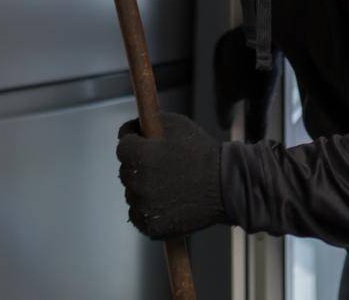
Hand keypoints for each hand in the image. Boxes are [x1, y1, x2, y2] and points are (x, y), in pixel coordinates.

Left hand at [115, 111, 225, 239]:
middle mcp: (137, 182)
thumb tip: (128, 130)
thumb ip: (147, 122)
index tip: (147, 145)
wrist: (226, 186)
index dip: (135, 143)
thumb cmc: (202, 152)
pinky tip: (168, 201)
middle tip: (163, 166)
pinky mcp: (151, 227)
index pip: (123, 146)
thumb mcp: (176, 124)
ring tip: (170, 184)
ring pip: (132, 194)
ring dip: (143, 188)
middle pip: (126, 171)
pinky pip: (139, 215)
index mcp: (139, 155)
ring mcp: (143, 207)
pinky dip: (149, 210)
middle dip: (139, 166)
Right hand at [213, 26, 278, 138]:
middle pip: (220, 93)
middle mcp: (216, 74)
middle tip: (228, 112)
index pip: (222, 111)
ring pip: (222, 75)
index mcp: (222, 91)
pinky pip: (226, 60)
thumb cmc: (263, 68)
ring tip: (235, 90)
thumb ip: (257, 121)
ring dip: (228, 83)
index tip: (225, 125)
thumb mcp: (262, 97)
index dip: (225, 119)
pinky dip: (232, 67)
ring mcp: (220, 56)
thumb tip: (254, 142)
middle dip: (225, 102)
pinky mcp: (227, 41)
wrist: (264, 30)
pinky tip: (240, 67)